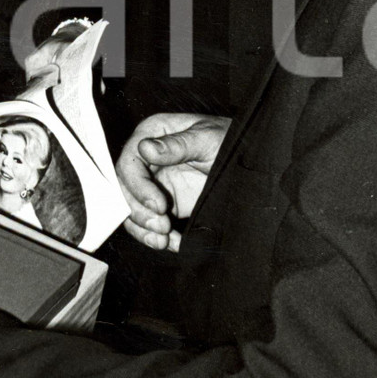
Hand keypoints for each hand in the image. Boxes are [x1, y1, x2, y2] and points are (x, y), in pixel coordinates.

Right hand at [116, 113, 230, 251]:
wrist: (251, 160)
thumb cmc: (231, 139)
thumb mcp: (207, 139)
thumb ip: (177, 145)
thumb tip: (145, 148)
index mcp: (153, 134)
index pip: (129, 163)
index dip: (137, 187)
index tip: (158, 205)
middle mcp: (149, 158)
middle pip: (125, 189)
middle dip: (139, 212)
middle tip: (161, 227)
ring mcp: (155, 182)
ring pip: (132, 208)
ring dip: (143, 228)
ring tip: (163, 240)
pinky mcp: (165, 202)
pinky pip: (148, 222)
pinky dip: (154, 236)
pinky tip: (171, 242)